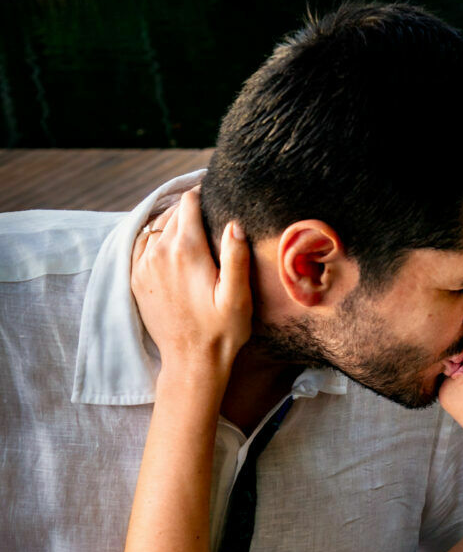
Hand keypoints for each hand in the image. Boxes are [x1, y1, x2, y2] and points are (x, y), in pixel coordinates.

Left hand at [131, 189, 251, 375]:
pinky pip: (141, 244)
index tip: (216, 190)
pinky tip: (170, 241)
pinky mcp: (136, 278)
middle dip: (190, 206)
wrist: (191, 361)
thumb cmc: (222, 331)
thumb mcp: (238, 296)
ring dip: (173, 220)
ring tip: (193, 221)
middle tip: (209, 206)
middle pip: (172, 213)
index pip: (189, 204)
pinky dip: (154, 236)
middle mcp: (159, 253)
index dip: (203, 193)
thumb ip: (236, 257)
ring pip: (155, 226)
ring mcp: (143, 266)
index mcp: (186, 251)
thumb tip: (234, 223)